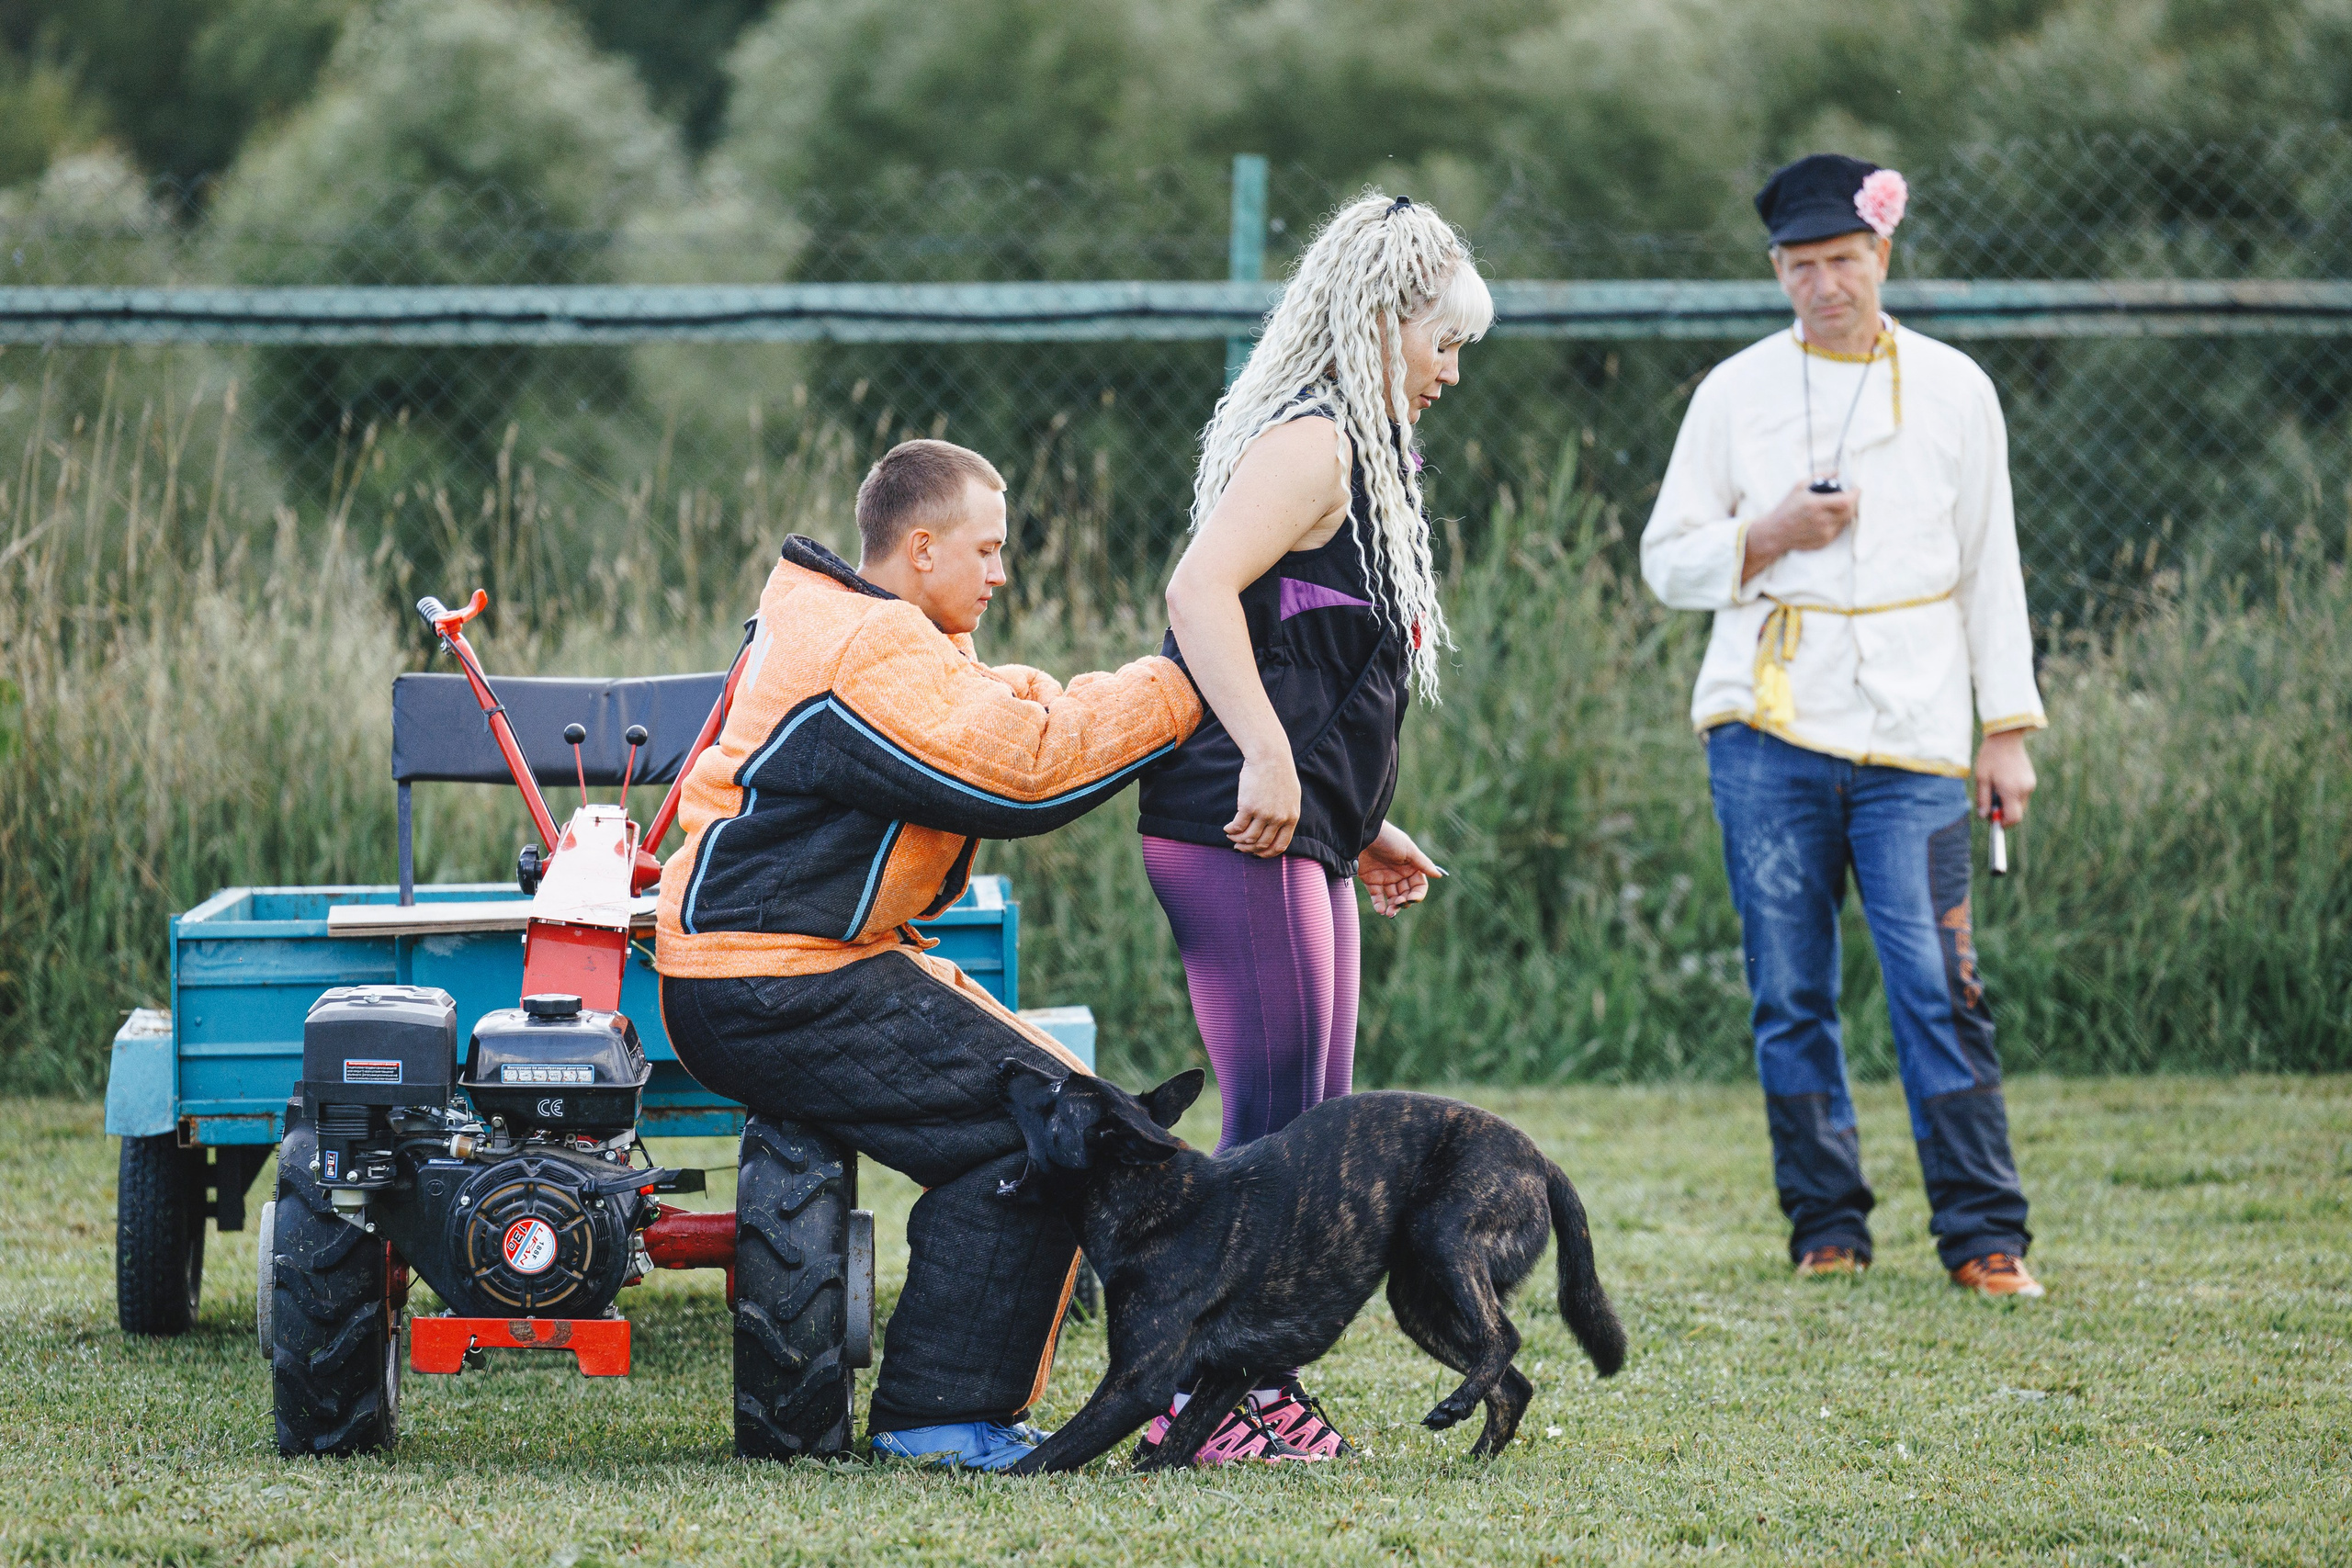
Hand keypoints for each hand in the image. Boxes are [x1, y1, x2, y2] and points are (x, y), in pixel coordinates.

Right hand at [1227, 749, 1300, 857]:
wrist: (1270, 756)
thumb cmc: (1279, 773)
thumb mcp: (1291, 796)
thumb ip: (1286, 813)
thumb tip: (1275, 829)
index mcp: (1291, 817)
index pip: (1280, 846)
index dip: (1267, 853)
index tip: (1257, 852)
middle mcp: (1279, 819)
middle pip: (1262, 844)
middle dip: (1249, 848)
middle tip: (1240, 846)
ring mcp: (1264, 814)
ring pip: (1248, 838)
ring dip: (1237, 840)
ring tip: (1232, 836)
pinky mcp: (1248, 806)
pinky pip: (1237, 827)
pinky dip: (1231, 831)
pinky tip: (1227, 828)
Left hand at [1357, 820, 1442, 916]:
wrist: (1362, 834)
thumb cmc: (1388, 839)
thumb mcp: (1408, 850)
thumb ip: (1423, 864)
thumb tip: (1439, 875)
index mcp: (1411, 867)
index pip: (1419, 886)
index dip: (1417, 894)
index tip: (1411, 898)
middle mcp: (1399, 874)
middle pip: (1406, 894)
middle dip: (1404, 902)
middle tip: (1399, 903)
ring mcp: (1385, 878)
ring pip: (1393, 898)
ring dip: (1393, 907)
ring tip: (1389, 912)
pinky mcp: (1370, 881)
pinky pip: (1377, 897)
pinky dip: (1379, 905)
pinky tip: (1381, 910)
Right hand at [1741, 480, 1858, 581]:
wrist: (1776, 532)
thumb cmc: (1787, 508)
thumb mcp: (1799, 486)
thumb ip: (1820, 476)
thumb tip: (1837, 472)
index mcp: (1816, 505)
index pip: (1846, 500)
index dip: (1855, 494)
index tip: (1856, 488)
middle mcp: (1822, 521)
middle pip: (1850, 511)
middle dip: (1852, 502)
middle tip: (1847, 496)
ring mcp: (1824, 533)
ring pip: (1846, 521)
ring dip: (1845, 512)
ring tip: (1835, 507)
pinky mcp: (1824, 542)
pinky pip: (1839, 530)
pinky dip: (1838, 522)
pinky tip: (1828, 518)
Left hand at [1975, 730, 2035, 824]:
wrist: (2006, 738)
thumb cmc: (1990, 757)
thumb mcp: (1981, 779)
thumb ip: (1983, 799)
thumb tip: (1983, 816)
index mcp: (2012, 790)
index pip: (2013, 818)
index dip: (2002, 823)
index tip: (1992, 820)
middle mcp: (2024, 789)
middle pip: (2017, 813)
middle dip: (2004, 813)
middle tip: (1990, 804)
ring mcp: (2030, 785)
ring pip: (2020, 805)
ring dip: (2008, 803)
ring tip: (1995, 789)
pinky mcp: (2031, 780)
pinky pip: (2022, 795)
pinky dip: (2013, 795)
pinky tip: (2003, 782)